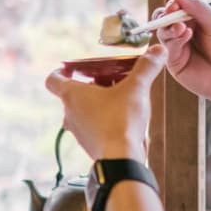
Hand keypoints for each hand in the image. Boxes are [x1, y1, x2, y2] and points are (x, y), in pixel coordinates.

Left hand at [44, 45, 165, 160]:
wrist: (122, 159)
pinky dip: (104, 120)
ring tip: (119, 99)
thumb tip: (158, 50)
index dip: (60, 71)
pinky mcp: (89, 145)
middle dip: (90, 86)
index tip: (72, 68)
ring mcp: (78, 131)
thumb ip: (146, 67)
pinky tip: (123, 119)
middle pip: (72, 95)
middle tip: (108, 80)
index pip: (53, 80)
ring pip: (83, 112)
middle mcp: (70, 114)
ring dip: (98, 104)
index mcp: (72, 96)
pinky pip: (93, 127)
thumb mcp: (136, 88)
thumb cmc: (121, 122)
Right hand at [155, 0, 210, 104]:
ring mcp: (178, 48)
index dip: (174, 4)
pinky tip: (185, 36)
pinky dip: (173, 39)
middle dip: (166, 14)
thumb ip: (197, 8)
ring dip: (169, 26)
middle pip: (165, 19)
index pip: (178, 8)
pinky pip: (166, 47)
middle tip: (171, 11)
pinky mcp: (174, 63)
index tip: (175, 2)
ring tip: (181, 27)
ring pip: (162, 32)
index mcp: (196, 21)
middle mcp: (185, 33)